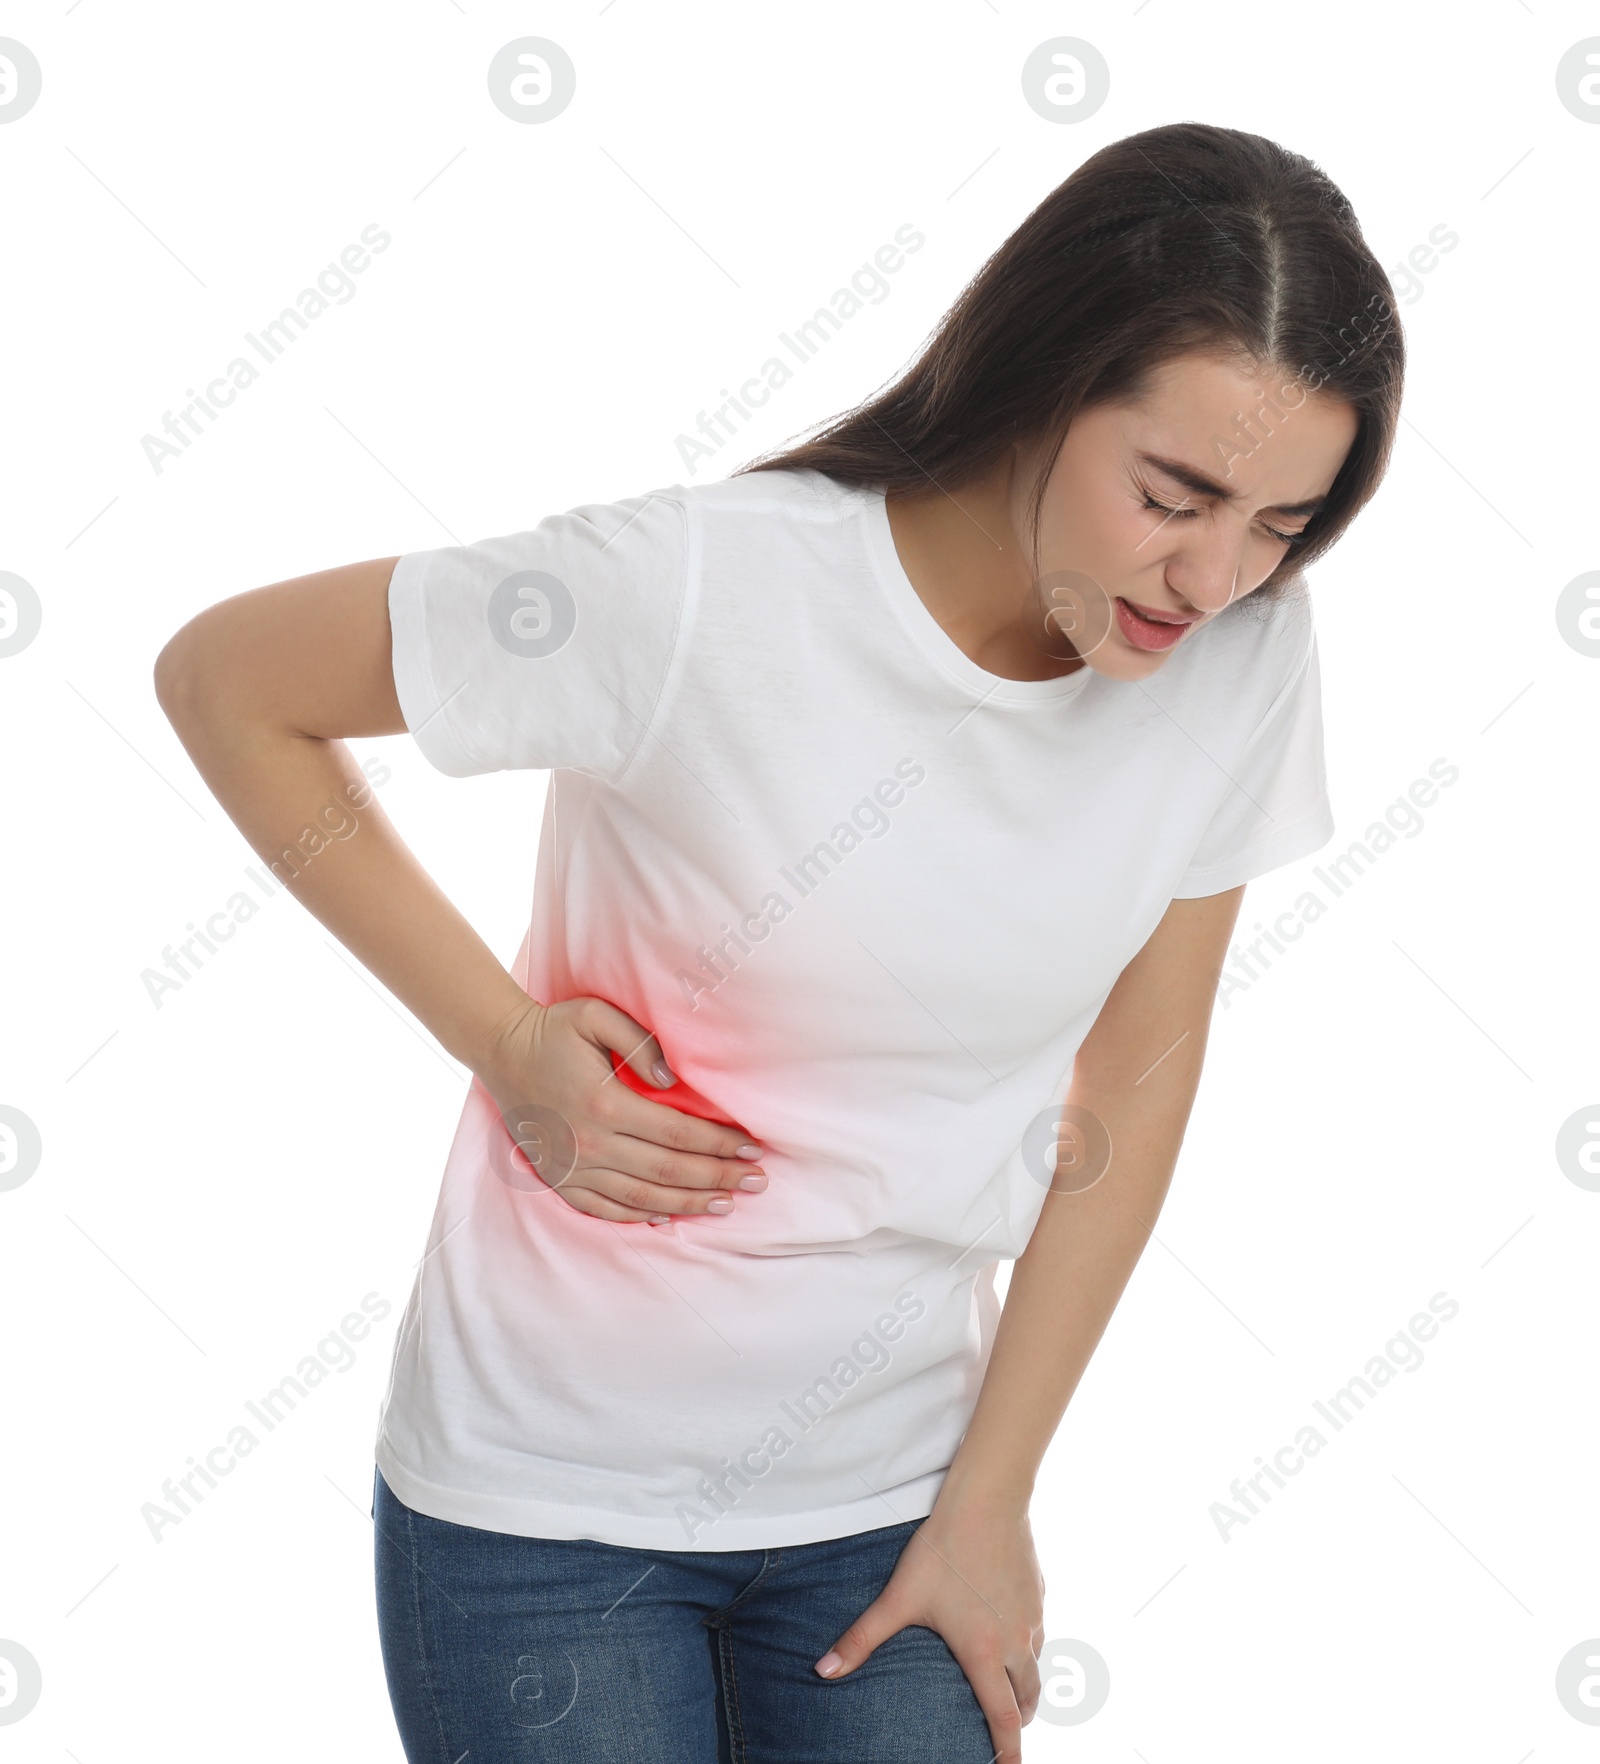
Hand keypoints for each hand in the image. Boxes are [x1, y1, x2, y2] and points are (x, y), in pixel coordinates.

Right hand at [474, 995, 766, 1222]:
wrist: (500, 1052)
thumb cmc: (554, 1030)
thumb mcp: (597, 1017)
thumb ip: (641, 1044)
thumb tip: (674, 1083)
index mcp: (605, 1105)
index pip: (679, 1133)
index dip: (720, 1143)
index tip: (753, 1147)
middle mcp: (590, 1145)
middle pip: (669, 1170)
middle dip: (718, 1176)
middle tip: (757, 1181)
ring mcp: (573, 1169)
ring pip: (643, 1197)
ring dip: (690, 1202)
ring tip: (727, 1203)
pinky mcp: (560, 1181)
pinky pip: (606, 1209)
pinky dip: (642, 1216)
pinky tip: (671, 1217)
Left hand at [813, 1491, 1044, 1762]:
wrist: (987, 1499)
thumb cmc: (942, 1549)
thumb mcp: (898, 1597)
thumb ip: (862, 1639)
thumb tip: (822, 1670)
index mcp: (984, 1652)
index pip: (1003, 1717)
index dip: (1007, 1750)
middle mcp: (1016, 1640)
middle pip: (1028, 1698)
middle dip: (1019, 1719)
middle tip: (1007, 1730)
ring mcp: (1032, 1615)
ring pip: (1037, 1664)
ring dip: (1026, 1682)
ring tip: (1009, 1687)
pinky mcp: (1039, 1591)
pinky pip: (1039, 1630)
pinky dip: (1029, 1644)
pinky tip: (1009, 1629)